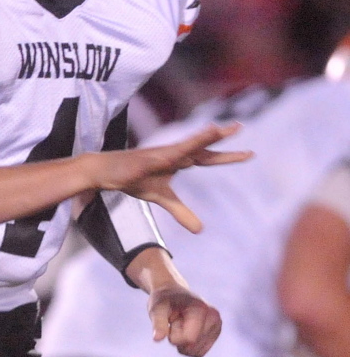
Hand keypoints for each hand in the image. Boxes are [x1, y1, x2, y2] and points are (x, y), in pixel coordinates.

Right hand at [92, 122, 252, 232]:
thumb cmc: (133, 179)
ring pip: (185, 146)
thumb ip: (181, 210)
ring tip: (219, 129)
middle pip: (200, 146)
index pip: (207, 157)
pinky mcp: (146, 160)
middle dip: (220, 137)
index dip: (228, 156)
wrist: (105, 171)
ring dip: (202, 138)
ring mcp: (159, 155)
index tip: (250, 153)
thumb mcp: (161, 197)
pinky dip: (176, 151)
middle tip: (240, 127)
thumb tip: (200, 230)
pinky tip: (184, 152)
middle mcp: (172, 153)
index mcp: (178, 160)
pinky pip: (165, 156)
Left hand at [148, 285, 222, 356]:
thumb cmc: (163, 300)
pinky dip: (188, 346)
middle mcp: (214, 317)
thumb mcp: (156, 309)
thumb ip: (158, 323)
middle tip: (174, 321)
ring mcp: (217, 326)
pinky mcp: (215, 335)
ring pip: (196, 352)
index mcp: (201, 309)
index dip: (174, 337)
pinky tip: (185, 330)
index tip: (170, 321)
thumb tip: (156, 339)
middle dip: (178, 339)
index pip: (189, 339)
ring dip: (182, 343)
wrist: (171, 293)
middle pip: (192, 347)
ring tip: (180, 324)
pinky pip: (198, 353)